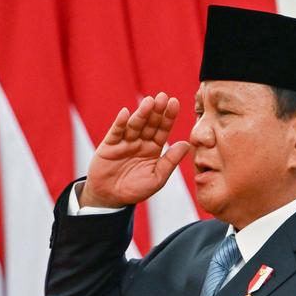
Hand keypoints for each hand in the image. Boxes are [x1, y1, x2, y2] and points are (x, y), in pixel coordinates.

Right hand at [80, 92, 190, 207]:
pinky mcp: (109, 146)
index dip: (168, 117)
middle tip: (163, 97)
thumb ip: (170, 161)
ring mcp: (124, 142)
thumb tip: (186, 144)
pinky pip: (116, 132)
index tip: (174, 103)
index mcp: (153, 149)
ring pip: (134, 125)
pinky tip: (125, 113)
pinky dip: (120, 123)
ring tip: (148, 102)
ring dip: (141, 113)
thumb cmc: (134, 190)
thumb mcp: (156, 178)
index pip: (162, 130)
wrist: (110, 199)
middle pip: (149, 124)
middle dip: (156, 111)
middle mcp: (140, 142)